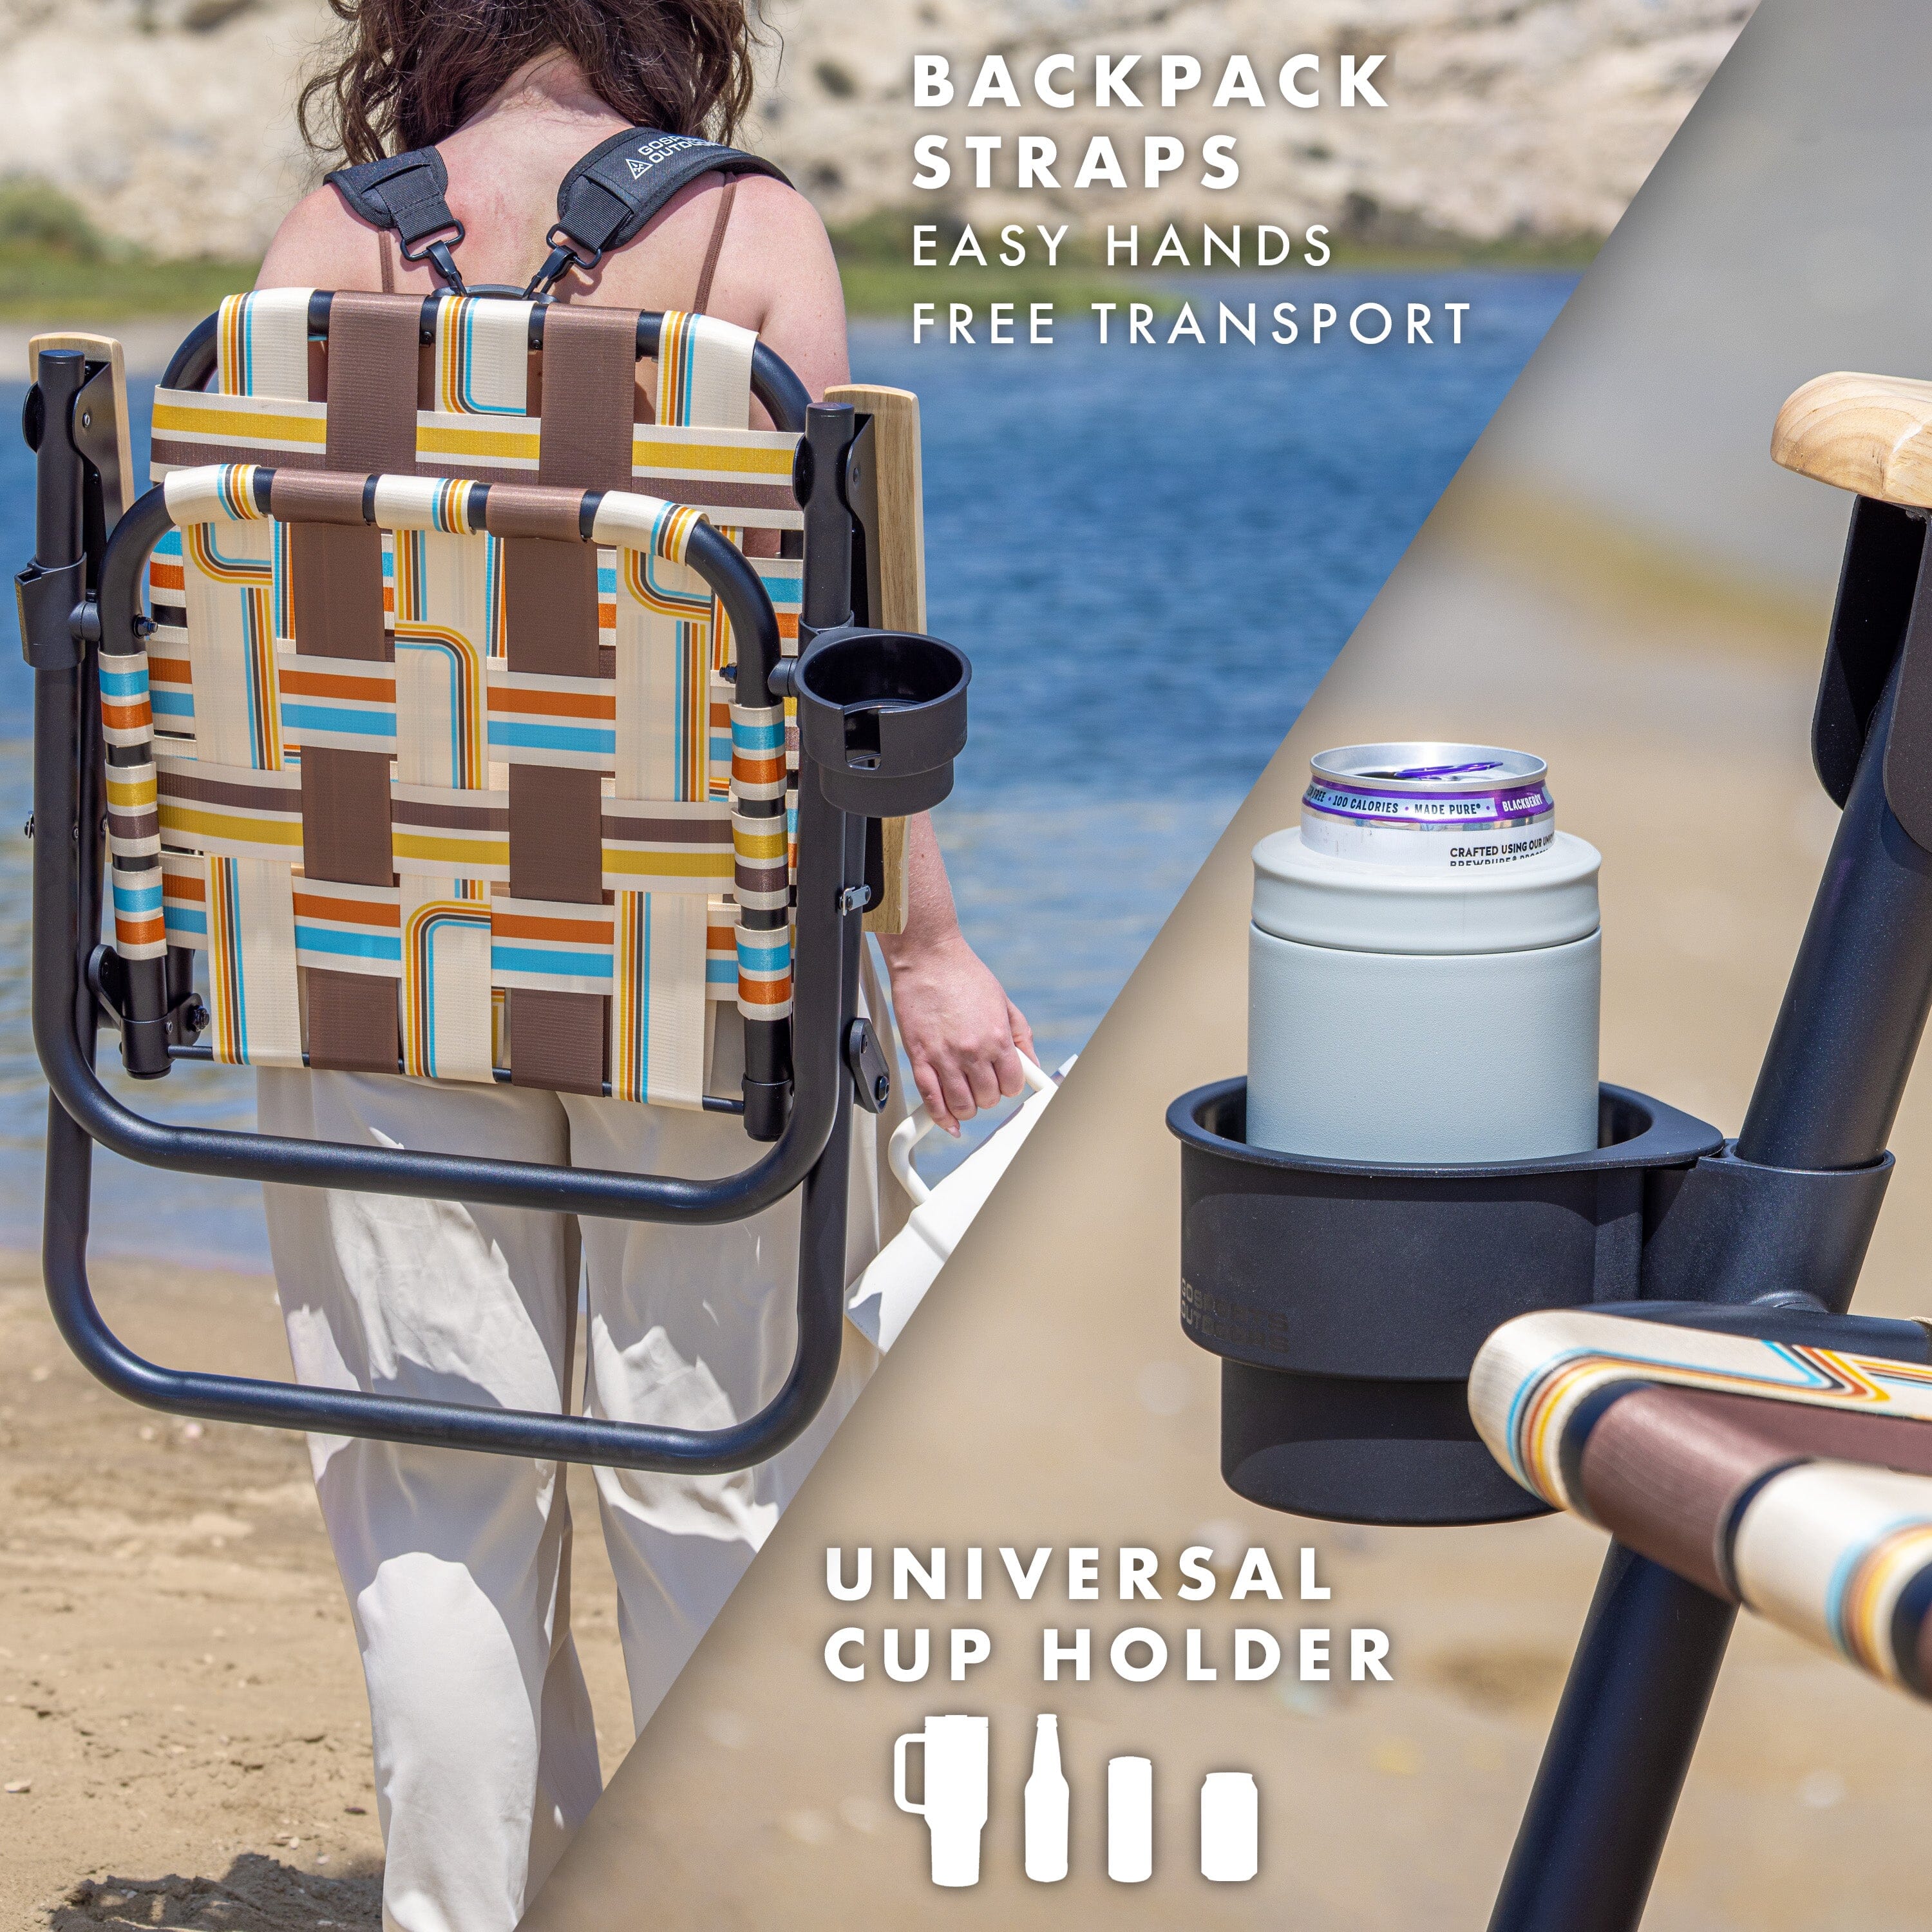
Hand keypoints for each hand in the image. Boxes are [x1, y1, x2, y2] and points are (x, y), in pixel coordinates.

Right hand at [884, 931, 1035, 1135]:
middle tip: (982, 1083)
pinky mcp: (920, 1058)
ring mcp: (945, 1057)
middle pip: (988, 1098)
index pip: (1013, 1084)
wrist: (927, 959)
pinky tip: (949, 1121)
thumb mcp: (1004, 1002)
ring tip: (965, 1097)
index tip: (1004, 1081)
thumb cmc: (964, 975)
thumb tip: (1032, 1063)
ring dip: (967, 1108)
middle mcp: (973, 1051)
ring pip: (962, 1105)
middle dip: (988, 1095)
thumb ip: (1021, 1036)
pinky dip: (942, 1117)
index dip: (1010, 1085)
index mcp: (997, 1037)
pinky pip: (932, 1100)